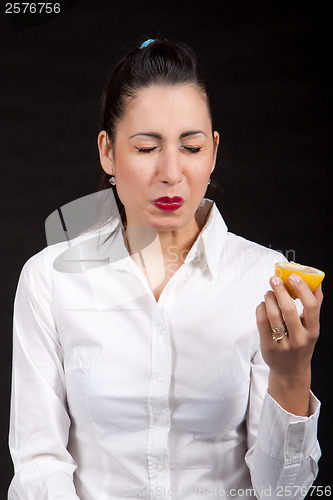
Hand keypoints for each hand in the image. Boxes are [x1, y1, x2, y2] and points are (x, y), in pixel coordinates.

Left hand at [256, 273, 322, 414]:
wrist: (290, 371)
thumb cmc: (301, 343)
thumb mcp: (311, 328)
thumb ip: (314, 307)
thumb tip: (316, 283)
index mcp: (313, 331)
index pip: (311, 307)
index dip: (302, 289)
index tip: (294, 277)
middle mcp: (299, 339)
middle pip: (288, 309)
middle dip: (280, 290)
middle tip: (274, 279)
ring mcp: (283, 344)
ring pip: (273, 315)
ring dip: (268, 298)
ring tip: (268, 292)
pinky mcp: (268, 346)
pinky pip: (261, 322)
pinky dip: (260, 309)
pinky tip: (263, 305)